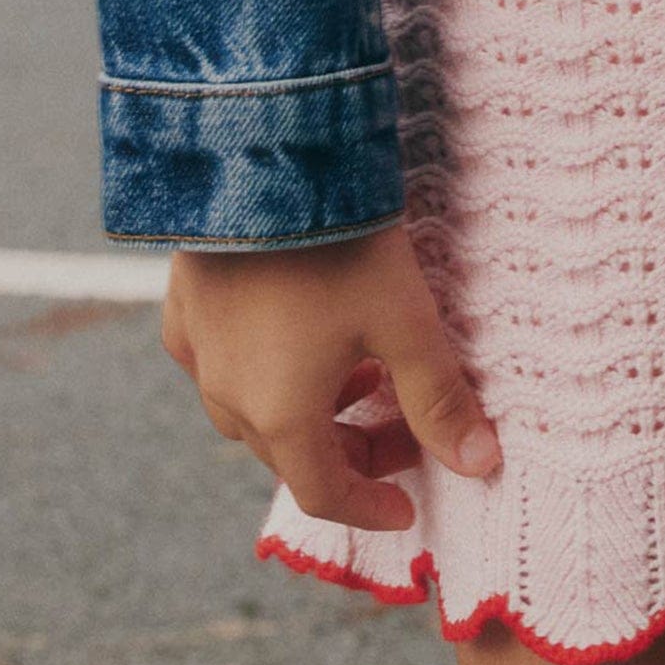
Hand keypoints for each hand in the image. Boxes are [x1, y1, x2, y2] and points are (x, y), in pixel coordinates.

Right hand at [160, 220, 499, 531]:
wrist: (260, 158)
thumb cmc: (340, 246)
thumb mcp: (405, 322)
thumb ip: (440, 398)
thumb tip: (481, 463)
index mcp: (280, 415)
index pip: (324, 493)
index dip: (369, 506)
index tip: (406, 504)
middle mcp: (227, 396)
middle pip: (291, 454)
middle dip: (350, 454)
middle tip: (402, 429)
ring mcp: (198, 351)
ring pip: (251, 413)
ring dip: (306, 414)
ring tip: (357, 377)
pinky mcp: (183, 306)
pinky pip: (215, 364)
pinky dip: (258, 373)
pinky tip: (285, 340)